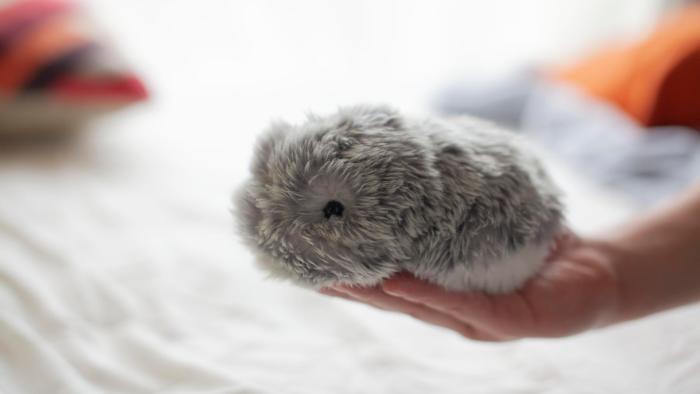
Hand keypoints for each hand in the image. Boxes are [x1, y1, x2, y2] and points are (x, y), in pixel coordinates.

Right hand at [320, 237, 619, 340]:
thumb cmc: (536, 246)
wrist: (598, 272)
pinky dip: (426, 294)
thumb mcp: (486, 226)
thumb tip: (416, 164)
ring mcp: (478, 322)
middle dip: (349, 286)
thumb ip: (452, 211)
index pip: (389, 282)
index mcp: (443, 291)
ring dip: (376, 294)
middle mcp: (453, 313)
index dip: (349, 273)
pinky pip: (462, 306)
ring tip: (337, 277)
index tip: (309, 255)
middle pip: (392, 300)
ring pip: (418, 308)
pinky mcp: (509, 322)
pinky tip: (396, 281)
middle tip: (307, 268)